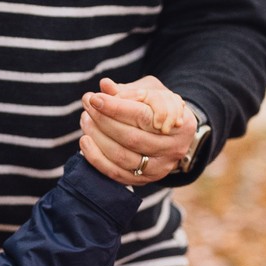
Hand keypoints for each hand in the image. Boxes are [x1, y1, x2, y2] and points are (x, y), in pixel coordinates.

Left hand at [78, 75, 196, 186]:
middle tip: (87, 106)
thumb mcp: (150, 92)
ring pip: (122, 157)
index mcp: (179, 123)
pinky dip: (96, 158)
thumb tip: (105, 85)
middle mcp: (173, 149)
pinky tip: (85, 141)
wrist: (170, 134)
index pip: (143, 116)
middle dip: (104, 121)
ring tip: (85, 120)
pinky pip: (116, 173)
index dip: (116, 107)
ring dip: (98, 138)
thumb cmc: (157, 108)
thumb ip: (128, 90)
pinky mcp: (144, 180)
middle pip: (132, 138)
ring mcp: (159, 168)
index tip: (95, 98)